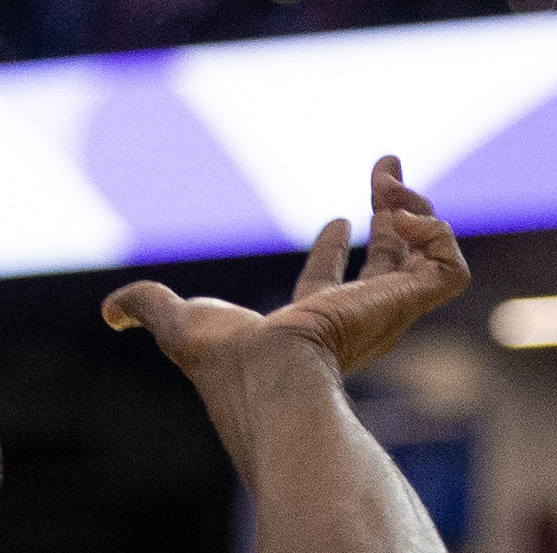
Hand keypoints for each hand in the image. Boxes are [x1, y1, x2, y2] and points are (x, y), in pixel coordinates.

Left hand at [102, 155, 468, 385]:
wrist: (268, 379)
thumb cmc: (225, 365)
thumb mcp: (176, 325)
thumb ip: (145, 309)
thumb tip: (109, 313)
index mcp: (308, 329)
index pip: (332, 285)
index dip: (336, 246)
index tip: (341, 214)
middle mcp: (352, 323)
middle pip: (388, 265)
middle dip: (391, 214)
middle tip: (386, 170)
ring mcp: (384, 317)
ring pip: (424, 259)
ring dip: (414, 211)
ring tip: (388, 181)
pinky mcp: (408, 308)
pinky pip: (448, 266)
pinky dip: (436, 232)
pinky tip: (404, 213)